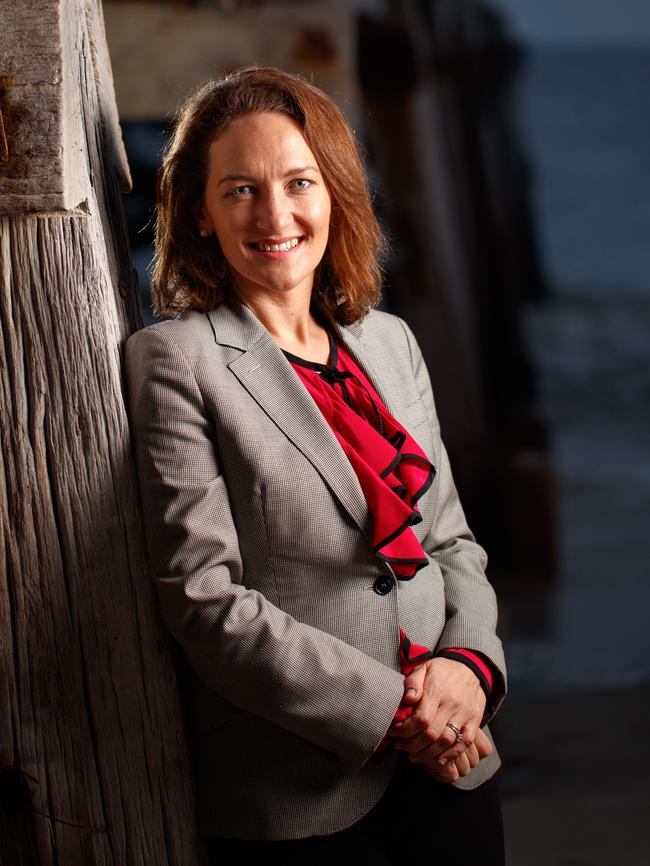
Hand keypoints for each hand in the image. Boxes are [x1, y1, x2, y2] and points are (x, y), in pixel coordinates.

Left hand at [389, 657, 487, 771]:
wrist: (471, 668)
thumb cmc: (443, 670)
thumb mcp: (425, 668)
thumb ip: (413, 682)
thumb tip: (408, 699)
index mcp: (436, 690)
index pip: (420, 719)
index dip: (405, 730)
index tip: (395, 732)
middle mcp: (451, 704)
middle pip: (431, 734)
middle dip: (412, 745)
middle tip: (400, 746)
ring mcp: (464, 714)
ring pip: (446, 741)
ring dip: (428, 754)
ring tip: (414, 755)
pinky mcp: (474, 720)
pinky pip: (465, 742)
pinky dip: (452, 754)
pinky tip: (439, 760)